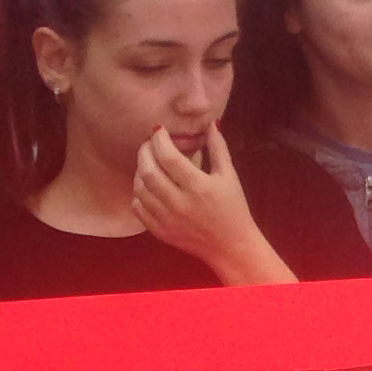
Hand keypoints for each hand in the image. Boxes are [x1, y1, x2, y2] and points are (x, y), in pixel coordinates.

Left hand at [134, 129, 283, 281]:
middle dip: (144, 151)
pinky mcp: (160, 231)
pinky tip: (147, 185)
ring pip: (140, 188)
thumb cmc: (234, 208)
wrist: (231, 246)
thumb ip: (218, 148)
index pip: (168, 156)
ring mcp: (167, 219)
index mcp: (198, 186)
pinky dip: (138, 192)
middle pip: (148, 171)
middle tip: (149, 143)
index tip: (159, 130)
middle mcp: (179, 202)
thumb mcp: (229, 176)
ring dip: (140, 170)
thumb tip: (210, 124)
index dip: (159, 139)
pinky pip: (138, 207)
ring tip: (147, 161)